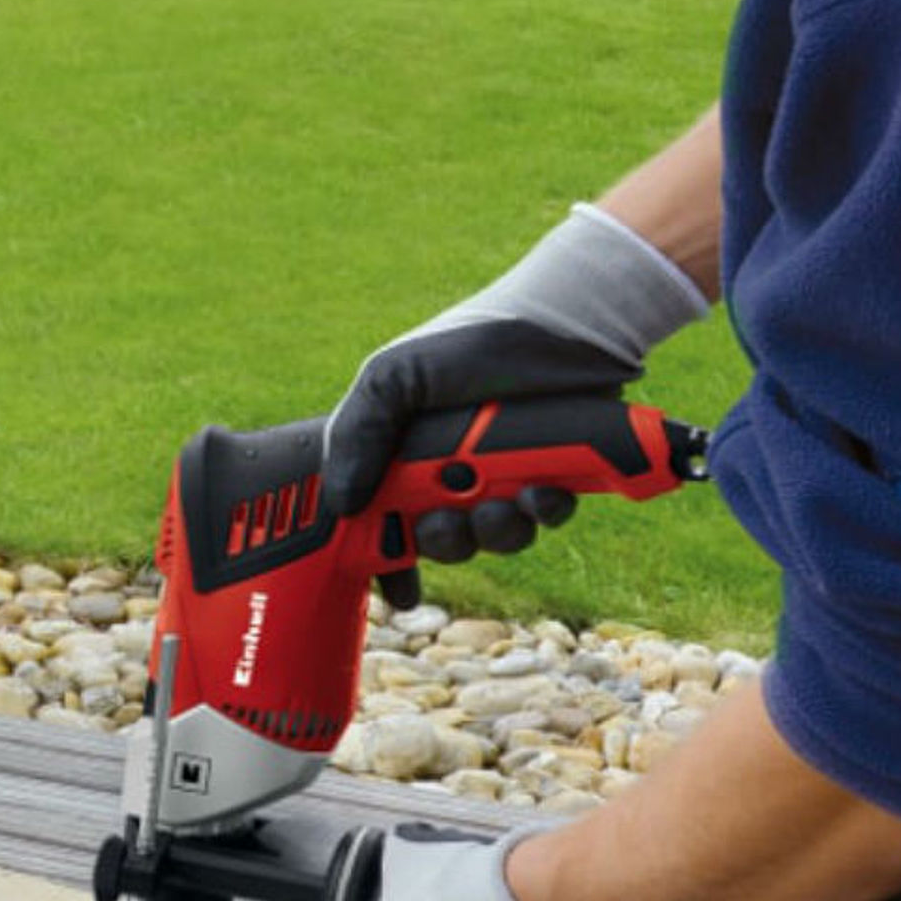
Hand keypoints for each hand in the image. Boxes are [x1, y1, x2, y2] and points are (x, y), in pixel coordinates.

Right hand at [323, 204, 706, 606]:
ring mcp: (500, 477)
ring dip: (493, 530)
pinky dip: (541, 511)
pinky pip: (543, 518)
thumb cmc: (469, 340)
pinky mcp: (550, 477)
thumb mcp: (393, 377)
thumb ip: (356, 434)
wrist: (559, 319)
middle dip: (443, 541)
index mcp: (404, 454)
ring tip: (499, 503)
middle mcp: (451, 471)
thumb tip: (341, 503)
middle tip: (448, 519)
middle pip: (439, 539)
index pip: (382, 519)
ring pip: (492, 537)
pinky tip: (540, 490)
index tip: (388, 581)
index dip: (382, 557)